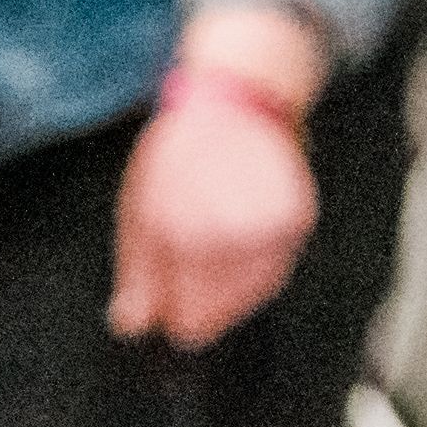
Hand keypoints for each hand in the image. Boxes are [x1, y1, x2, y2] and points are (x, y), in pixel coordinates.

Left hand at [108, 16, 324, 349]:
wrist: (236, 98)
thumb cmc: (179, 156)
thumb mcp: (140, 209)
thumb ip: (136, 274)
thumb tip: (131, 328)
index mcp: (178, 234)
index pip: (188, 317)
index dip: (178, 318)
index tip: (174, 314)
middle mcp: (225, 235)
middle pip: (219, 313)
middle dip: (203, 302)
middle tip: (196, 263)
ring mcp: (265, 228)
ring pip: (251, 295)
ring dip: (233, 287)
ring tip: (217, 250)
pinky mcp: (295, 218)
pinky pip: (274, 269)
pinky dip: (258, 266)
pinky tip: (240, 244)